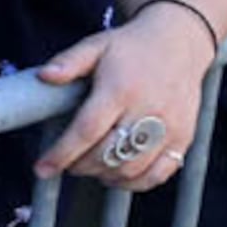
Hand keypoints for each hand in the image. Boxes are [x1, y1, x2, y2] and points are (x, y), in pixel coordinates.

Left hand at [37, 3, 214, 191]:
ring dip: (105, 175)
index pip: (87, 130)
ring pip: (132, 168)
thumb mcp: (96, 46)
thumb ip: (69, 62)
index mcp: (120, 89)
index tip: (42, 169)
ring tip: (89, 166)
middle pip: (108, 154)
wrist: (180, 43)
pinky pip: (160, 173)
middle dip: (80, 166)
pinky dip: (135, 182)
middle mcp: (147, 110)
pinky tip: (117, 174)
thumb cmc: (130, 48)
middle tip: (66, 163)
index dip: (62, 153)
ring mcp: (170, 127)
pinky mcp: (184, 137)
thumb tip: (44, 76)